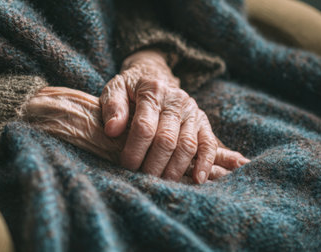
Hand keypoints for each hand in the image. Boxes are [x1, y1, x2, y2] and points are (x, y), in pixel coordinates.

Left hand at [100, 49, 249, 182]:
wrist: (155, 76)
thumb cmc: (131, 89)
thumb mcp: (116, 89)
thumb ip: (112, 107)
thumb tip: (111, 130)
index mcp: (153, 90)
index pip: (144, 126)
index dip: (135, 150)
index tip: (126, 166)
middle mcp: (176, 100)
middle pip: (167, 140)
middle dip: (153, 165)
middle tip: (142, 180)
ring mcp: (192, 111)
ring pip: (187, 146)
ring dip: (174, 169)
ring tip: (161, 184)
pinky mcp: (204, 122)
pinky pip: (209, 144)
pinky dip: (205, 163)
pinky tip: (197, 180)